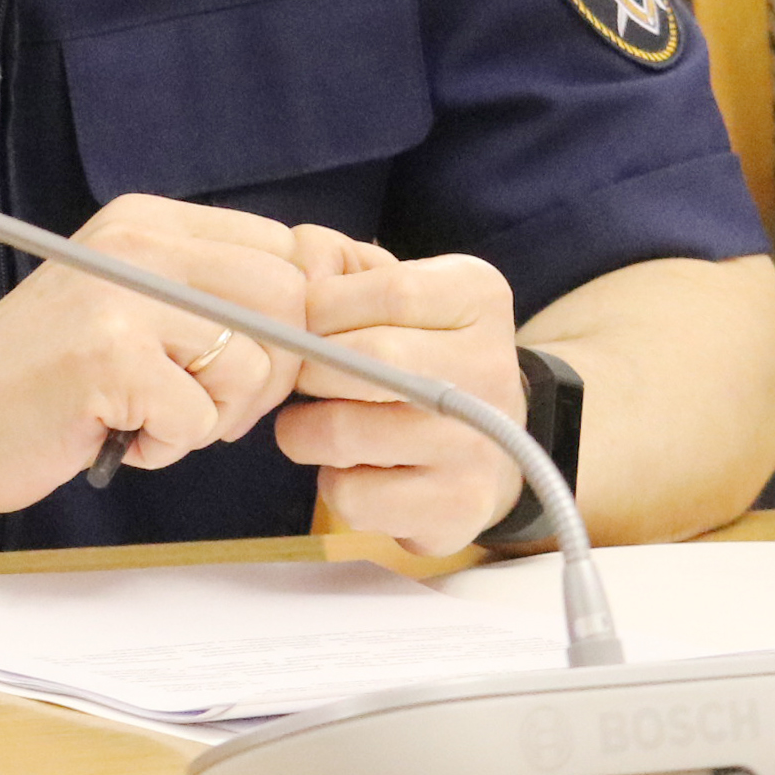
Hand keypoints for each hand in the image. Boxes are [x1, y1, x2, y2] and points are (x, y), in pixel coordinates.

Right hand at [0, 194, 308, 516]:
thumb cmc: (44, 380)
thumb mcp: (132, 305)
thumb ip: (216, 292)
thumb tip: (333, 291)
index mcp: (151, 223)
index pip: (288, 249)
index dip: (301, 317)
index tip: (267, 362)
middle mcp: (141, 243)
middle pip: (288, 302)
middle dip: (265, 377)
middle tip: (205, 406)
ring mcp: (123, 296)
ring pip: (253, 365)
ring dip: (214, 418)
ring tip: (150, 418)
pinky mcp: (108, 358)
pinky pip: (199, 419)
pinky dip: (167, 447)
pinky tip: (118, 434)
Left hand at [272, 245, 525, 553]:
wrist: (491, 440)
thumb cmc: (419, 350)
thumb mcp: (395, 287)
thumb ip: (334, 265)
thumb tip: (282, 280)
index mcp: (479, 296)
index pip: (390, 291)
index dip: (321, 310)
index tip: (301, 325)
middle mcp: (491, 368)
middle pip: (366, 362)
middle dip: (306, 371)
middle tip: (299, 378)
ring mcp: (479, 445)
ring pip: (343, 433)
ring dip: (304, 429)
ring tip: (317, 421)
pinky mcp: (458, 510)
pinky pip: (352, 496)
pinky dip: (332, 482)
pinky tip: (354, 466)